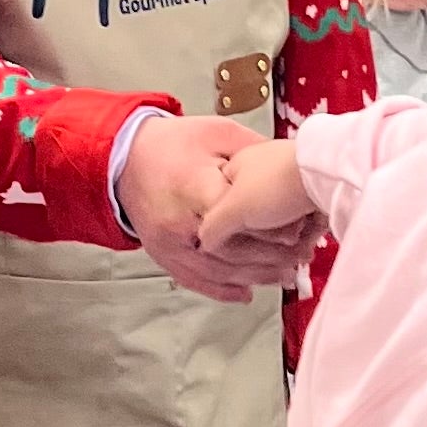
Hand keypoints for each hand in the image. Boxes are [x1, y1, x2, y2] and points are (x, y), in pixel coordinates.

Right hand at [117, 115, 303, 302]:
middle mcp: (178, 221)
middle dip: (269, 257)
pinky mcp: (162, 255)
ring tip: (286, 276)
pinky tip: (246, 293)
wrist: (124, 158)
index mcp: (192, 186)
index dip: (269, 227)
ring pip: (216, 270)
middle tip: (302, 256)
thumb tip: (290, 166)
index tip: (298, 231)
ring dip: (253, 277)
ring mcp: (167, 243)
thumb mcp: (217, 132)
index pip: (236, 216)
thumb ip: (252, 151)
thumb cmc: (174, 143)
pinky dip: (221, 290)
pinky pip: (193, 279)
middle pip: (229, 250)